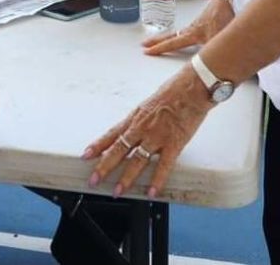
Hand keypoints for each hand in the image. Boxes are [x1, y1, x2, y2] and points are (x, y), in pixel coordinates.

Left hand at [83, 67, 212, 198]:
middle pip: (119, 149)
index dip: (98, 145)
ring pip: (137, 160)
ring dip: (126, 178)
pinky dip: (157, 180)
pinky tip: (152, 192)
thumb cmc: (175, 90)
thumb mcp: (152, 100)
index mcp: (136, 117)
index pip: (112, 133)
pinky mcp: (174, 143)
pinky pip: (163, 165)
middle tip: (94, 180)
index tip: (86, 155)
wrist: (193, 87)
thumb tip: (137, 111)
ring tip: (118, 191)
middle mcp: (142, 127)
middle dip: (104, 166)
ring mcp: (157, 136)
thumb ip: (143, 115)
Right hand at [142, 0, 233, 55]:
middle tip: (145, 43)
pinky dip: (182, 33)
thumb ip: (213, 53)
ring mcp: (198, 23)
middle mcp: (192, 28)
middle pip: (171, 35)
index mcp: (193, 33)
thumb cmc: (224, 17)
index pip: (172, 43)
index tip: (147, 51)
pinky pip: (189, 30)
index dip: (159, 48)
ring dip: (168, 36)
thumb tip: (210, 68)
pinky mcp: (206, 20)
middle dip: (157, 40)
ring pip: (179, 32)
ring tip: (160, 40)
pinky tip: (186, 35)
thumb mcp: (218, 39)